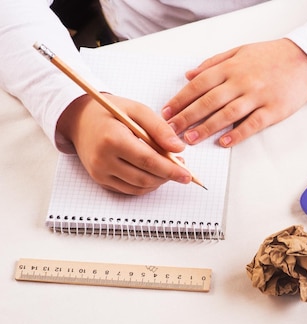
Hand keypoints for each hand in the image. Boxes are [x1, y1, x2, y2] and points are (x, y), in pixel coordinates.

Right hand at [57, 94, 190, 194]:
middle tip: (182, 170)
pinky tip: (154, 174)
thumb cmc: (110, 112)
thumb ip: (160, 128)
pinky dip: (146, 185)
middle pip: (144, 177)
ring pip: (138, 187)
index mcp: (112, 139)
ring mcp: (99, 172)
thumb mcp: (137, 110)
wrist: (80, 119)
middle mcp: (102, 159)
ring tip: (168, 168)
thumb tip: (178, 149)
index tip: (187, 174)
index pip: (147, 161)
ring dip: (158, 182)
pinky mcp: (100, 180)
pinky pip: (129, 190)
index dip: (170, 170)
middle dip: (167, 176)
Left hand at [161, 38, 306, 146]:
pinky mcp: (273, 110)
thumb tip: (189, 75)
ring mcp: (258, 96)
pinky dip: (237, 134)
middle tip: (172, 131)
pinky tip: (224, 142)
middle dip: (187, 117)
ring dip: (207, 128)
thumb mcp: (239, 52)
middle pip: (209, 101)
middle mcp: (242, 81)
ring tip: (191, 139)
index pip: (199, 85)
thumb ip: (213, 63)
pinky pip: (252, 124)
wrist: (304, 59)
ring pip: (227, 114)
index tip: (167, 112)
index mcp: (231, 67)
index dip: (181, 99)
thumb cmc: (271, 56)